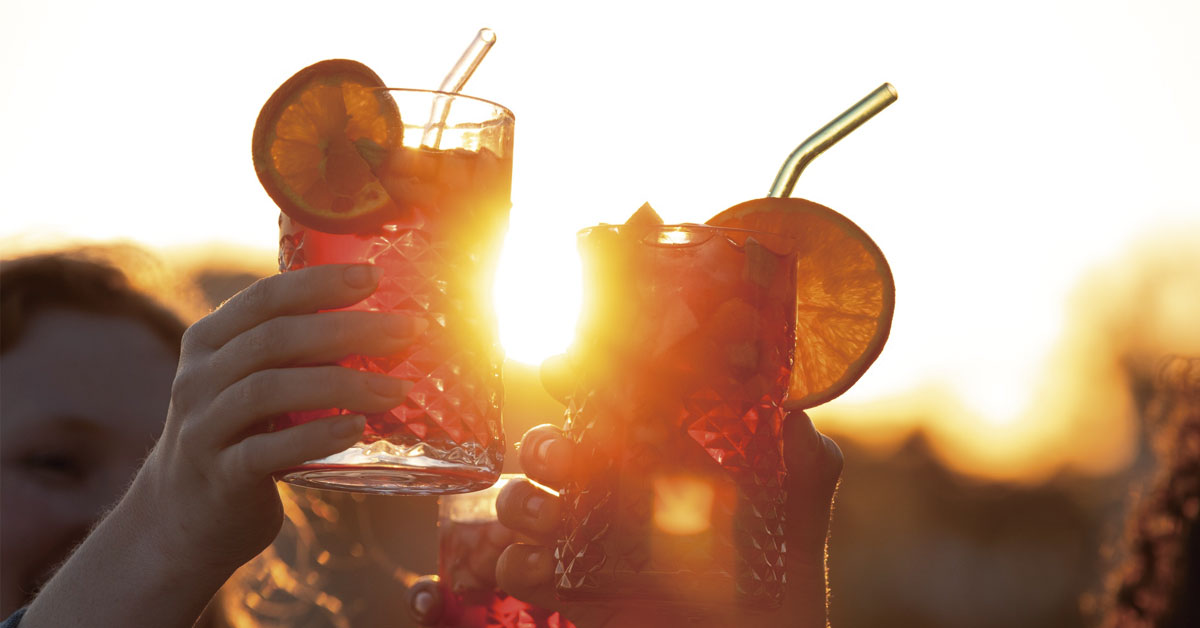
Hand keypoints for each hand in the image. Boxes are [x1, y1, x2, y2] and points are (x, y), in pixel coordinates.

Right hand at [21, 263, 425, 626]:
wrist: (183, 516)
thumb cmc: (240, 435)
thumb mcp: (251, 381)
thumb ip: (292, 351)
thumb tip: (383, 324)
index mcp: (210, 341)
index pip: (265, 297)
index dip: (319, 283)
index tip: (374, 276)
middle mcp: (199, 377)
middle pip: (275, 339)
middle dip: (348, 329)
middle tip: (406, 331)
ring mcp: (203, 427)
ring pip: (271, 390)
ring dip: (342, 384)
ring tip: (396, 389)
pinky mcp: (219, 476)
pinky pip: (266, 450)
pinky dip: (315, 437)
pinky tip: (356, 429)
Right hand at [494, 409, 842, 626]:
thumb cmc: (777, 588)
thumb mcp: (797, 523)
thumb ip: (806, 468)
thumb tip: (797, 418)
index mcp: (661, 458)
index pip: (612, 402)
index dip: (581, 377)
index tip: (568, 368)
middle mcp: (616, 490)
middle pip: (552, 446)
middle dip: (543, 443)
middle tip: (565, 457)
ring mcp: (588, 540)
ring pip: (522, 500)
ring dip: (522, 500)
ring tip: (553, 518)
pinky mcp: (572, 589)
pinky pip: (517, 566)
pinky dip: (513, 562)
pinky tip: (540, 567)